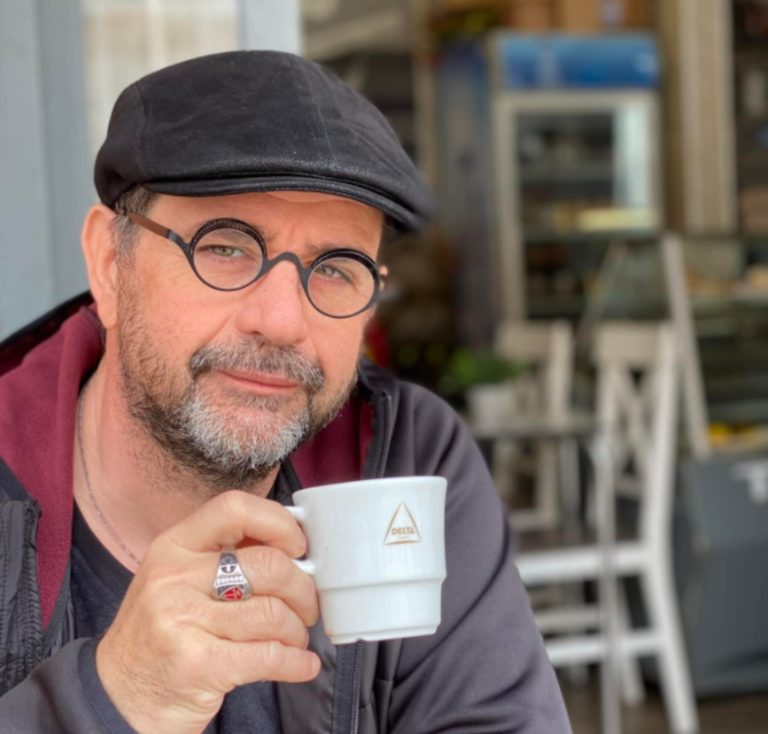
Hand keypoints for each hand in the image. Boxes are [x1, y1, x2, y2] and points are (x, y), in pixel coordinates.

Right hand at [95, 490, 319, 733]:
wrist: (116, 698)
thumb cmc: (160, 633)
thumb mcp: (178, 580)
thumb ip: (224, 556)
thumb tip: (290, 545)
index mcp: (173, 546)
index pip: (234, 508)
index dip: (278, 522)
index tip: (298, 546)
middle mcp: (174, 577)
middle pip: (268, 565)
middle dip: (302, 588)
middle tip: (306, 606)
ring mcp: (182, 620)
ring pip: (274, 613)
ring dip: (297, 630)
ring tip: (295, 639)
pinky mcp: (197, 665)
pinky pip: (269, 656)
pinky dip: (296, 662)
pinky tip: (301, 664)